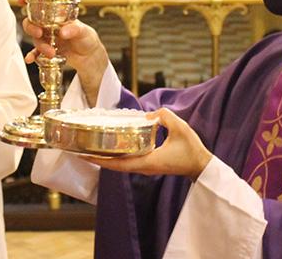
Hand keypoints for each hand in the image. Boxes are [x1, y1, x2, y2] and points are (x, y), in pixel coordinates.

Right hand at [20, 0, 108, 105]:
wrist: (90, 56)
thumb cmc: (87, 38)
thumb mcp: (84, 30)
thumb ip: (74, 29)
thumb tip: (63, 32)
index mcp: (57, 16)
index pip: (41, 5)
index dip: (29, 0)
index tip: (22, 1)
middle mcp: (49, 25)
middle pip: (32, 22)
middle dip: (31, 27)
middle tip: (39, 33)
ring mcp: (47, 38)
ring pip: (35, 39)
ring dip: (40, 46)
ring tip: (51, 53)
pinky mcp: (47, 50)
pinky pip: (36, 53)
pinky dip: (31, 56)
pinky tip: (30, 59)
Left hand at [84, 108, 212, 180]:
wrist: (200, 165)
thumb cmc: (191, 149)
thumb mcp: (180, 127)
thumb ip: (164, 116)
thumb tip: (150, 115)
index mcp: (147, 161)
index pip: (119, 164)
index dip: (100, 160)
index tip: (85, 156)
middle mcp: (143, 167)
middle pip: (115, 166)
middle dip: (98, 159)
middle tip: (81, 150)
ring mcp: (145, 167)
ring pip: (120, 164)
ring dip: (106, 158)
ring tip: (91, 148)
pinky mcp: (149, 164)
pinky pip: (128, 161)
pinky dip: (117, 156)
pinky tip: (112, 146)